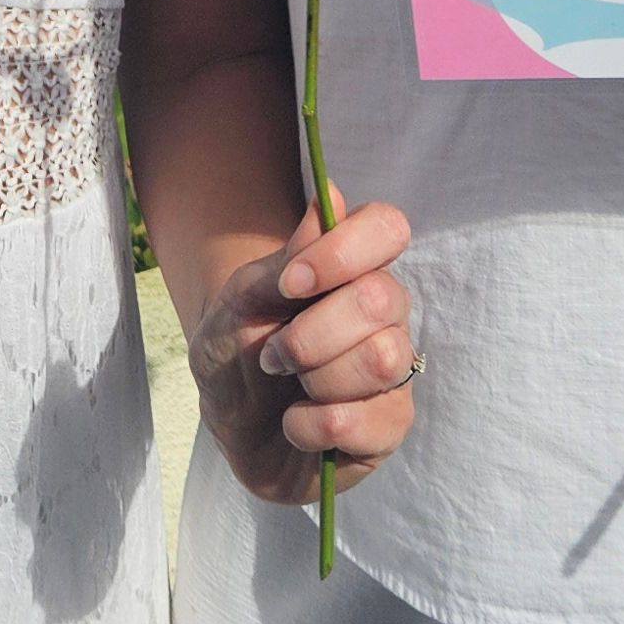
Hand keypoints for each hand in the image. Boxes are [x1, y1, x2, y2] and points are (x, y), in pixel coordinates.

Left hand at [188, 196, 416, 506]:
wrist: (228, 426)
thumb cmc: (238, 353)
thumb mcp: (242, 302)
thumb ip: (288, 258)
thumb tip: (331, 196)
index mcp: (354, 268)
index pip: (387, 228)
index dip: (343, 251)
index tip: (290, 283)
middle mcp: (386, 313)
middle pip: (379, 300)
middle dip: (309, 335)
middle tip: (273, 354)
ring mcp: (395, 370)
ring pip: (380, 360)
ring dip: (314, 380)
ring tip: (289, 389)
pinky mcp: (390, 426)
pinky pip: (370, 422)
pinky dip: (314, 427)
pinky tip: (299, 425)